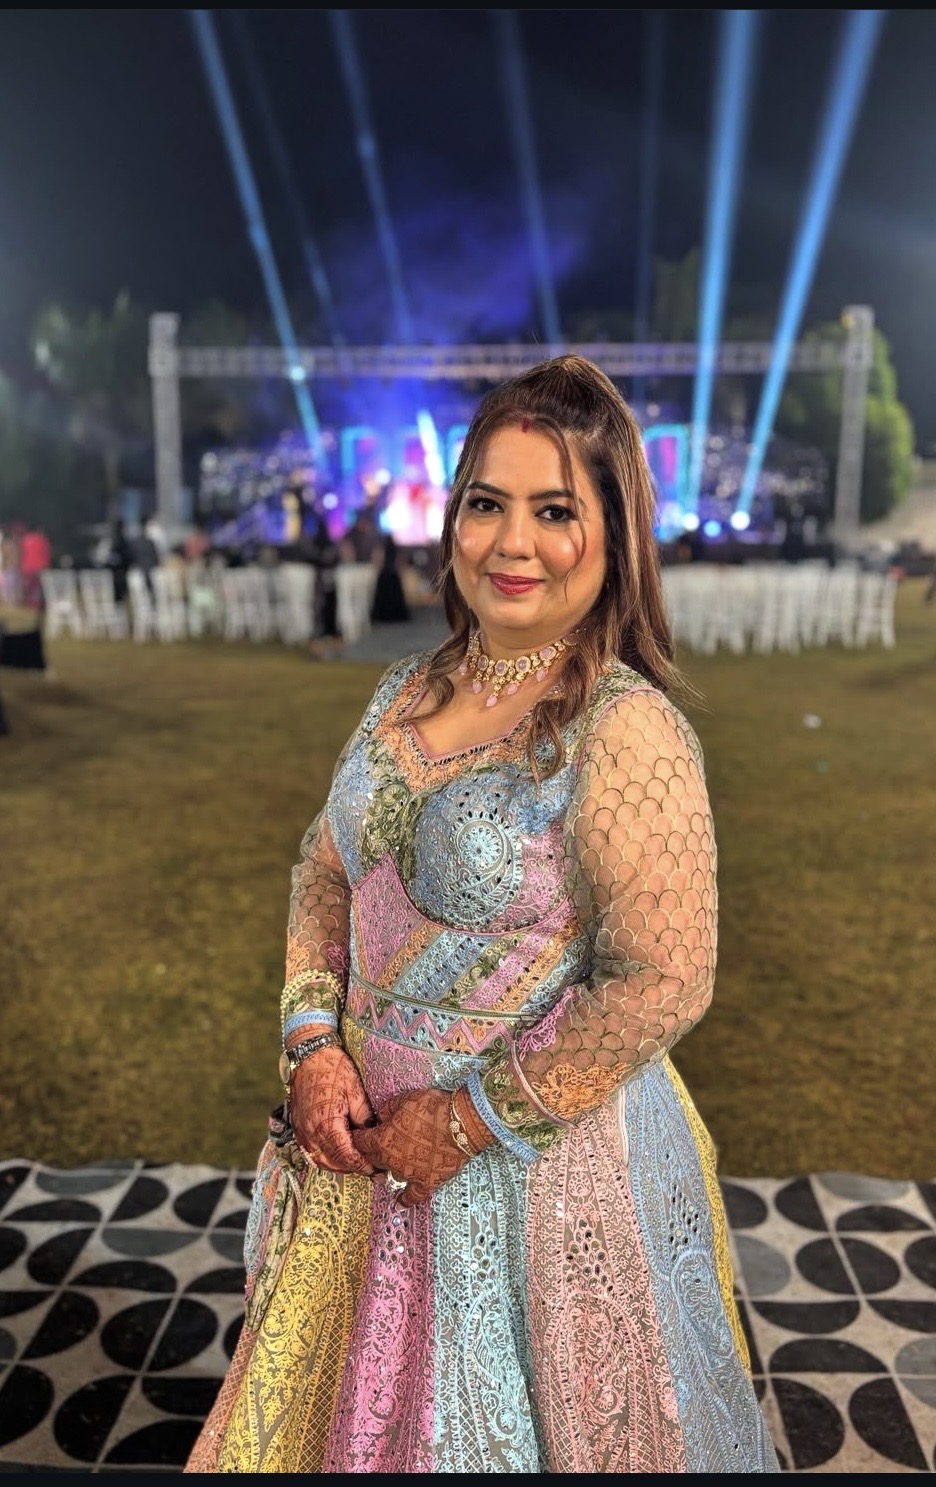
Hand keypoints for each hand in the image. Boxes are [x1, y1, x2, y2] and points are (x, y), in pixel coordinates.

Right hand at [288, 1045, 376, 1175]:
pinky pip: (311, 1152)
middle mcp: (311, 1133)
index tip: (377, 1169)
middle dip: (352, 1168)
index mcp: (326, 1124)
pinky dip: (325, 1158)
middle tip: (371, 1169)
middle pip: (333, 1163)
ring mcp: (302, 1132)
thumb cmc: (334, 1069)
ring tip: (356, 1163)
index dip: (362, 1165)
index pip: (346, 1156)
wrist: (309, 1056)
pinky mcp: (298, 1128)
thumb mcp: (356, 1091)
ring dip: (338, 1165)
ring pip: (321, 1161)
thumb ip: (364, 1118)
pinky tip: (338, 1154)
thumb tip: (373, 1136)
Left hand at [352, 1087, 492, 1206]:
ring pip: (390, 1174)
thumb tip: (382, 1116)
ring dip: (389, 1166)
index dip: (359, 1136)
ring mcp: (409, 1174)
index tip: (360, 1134)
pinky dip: (405, 1200)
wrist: (461, 1123)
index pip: (360, 1142)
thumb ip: (387, 1109)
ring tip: (395, 1158)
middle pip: (372, 1159)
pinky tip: (399, 1204)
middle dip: (371, 1151)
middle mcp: (391, 1161)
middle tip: (376, 1144)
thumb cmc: (432, 1108)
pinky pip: (412, 1196)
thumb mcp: (404, 1099)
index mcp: (382, 1141)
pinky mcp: (427, 1182)